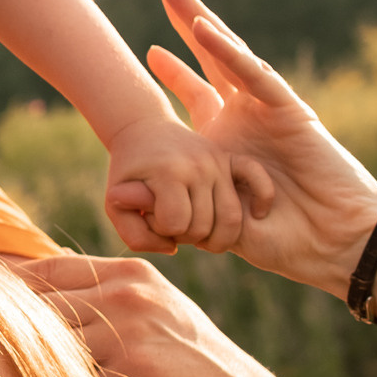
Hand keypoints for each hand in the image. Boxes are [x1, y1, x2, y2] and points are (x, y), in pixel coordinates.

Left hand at [9, 251, 292, 376]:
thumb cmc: (191, 372)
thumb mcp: (156, 318)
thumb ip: (106, 302)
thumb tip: (37, 290)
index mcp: (132, 273)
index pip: (47, 269)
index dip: (4, 287)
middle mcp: (129, 292)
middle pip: (37, 302)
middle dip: (0, 326)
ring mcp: (132, 329)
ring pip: (47, 343)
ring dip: (19, 365)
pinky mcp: (134, 371)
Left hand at [102, 109, 250, 254]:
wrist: (144, 129)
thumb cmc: (128, 173)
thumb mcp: (114, 204)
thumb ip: (133, 234)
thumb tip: (174, 247)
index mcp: (168, 172)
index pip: (175, 225)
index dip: (161, 229)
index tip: (150, 215)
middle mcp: (198, 166)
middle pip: (203, 227)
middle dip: (184, 234)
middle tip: (170, 220)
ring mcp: (218, 162)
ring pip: (231, 219)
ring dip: (213, 234)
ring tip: (194, 225)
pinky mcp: (231, 159)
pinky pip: (259, 181)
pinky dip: (262, 199)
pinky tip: (254, 215)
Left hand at [145, 0, 376, 294]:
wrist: (336, 247)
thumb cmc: (285, 240)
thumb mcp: (219, 220)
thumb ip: (185, 204)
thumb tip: (139, 201)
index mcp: (228, 141)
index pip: (195, 94)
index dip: (172, 70)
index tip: (145, 51)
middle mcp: (247, 116)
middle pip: (209, 57)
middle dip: (185, 19)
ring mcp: (268, 109)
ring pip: (229, 53)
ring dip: (199, 20)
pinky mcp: (291, 111)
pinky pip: (254, 77)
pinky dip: (228, 53)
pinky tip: (203, 29)